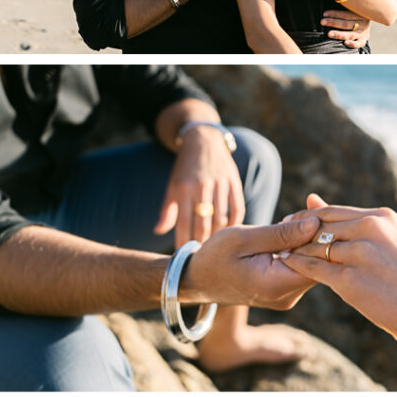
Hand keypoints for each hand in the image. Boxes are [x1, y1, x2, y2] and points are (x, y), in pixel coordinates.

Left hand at [154, 124, 244, 246]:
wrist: (204, 140)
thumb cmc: (185, 169)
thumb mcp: (172, 186)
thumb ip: (167, 210)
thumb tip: (158, 231)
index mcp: (184, 188)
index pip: (183, 223)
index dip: (183, 242)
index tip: (184, 255)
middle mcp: (202, 186)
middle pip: (203, 224)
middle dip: (201, 243)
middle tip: (201, 256)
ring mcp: (220, 183)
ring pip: (221, 219)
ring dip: (218, 237)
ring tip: (214, 247)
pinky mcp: (234, 181)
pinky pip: (237, 209)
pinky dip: (234, 224)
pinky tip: (229, 232)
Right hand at [181, 215, 320, 308]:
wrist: (198, 279)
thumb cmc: (215, 256)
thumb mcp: (244, 238)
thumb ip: (281, 233)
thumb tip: (316, 224)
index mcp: (277, 285)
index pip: (318, 260)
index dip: (322, 233)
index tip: (316, 207)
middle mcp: (287, 296)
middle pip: (319, 263)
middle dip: (319, 232)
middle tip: (314, 202)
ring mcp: (288, 296)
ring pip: (313, 264)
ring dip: (311, 238)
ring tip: (307, 210)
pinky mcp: (286, 291)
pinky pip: (303, 266)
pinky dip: (302, 246)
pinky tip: (298, 226)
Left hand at [281, 194, 396, 345]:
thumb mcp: (393, 243)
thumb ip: (360, 226)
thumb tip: (321, 203)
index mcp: (382, 218)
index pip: (333, 212)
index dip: (307, 219)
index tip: (291, 223)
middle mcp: (370, 230)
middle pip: (318, 226)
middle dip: (295, 233)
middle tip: (278, 238)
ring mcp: (359, 254)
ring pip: (312, 246)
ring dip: (293, 249)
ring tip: (278, 254)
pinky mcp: (350, 280)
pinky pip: (311, 268)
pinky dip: (295, 265)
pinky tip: (285, 266)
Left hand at [320, 8, 370, 48]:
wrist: (373, 18)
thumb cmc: (357, 14)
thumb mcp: (355, 9)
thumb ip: (346, 8)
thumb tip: (332, 0)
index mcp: (360, 13)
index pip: (346, 14)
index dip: (334, 14)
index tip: (324, 14)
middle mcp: (363, 23)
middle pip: (346, 24)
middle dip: (333, 23)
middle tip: (323, 22)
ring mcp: (363, 32)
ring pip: (350, 34)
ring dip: (339, 34)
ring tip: (329, 34)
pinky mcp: (364, 40)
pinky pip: (359, 44)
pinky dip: (352, 44)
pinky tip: (345, 43)